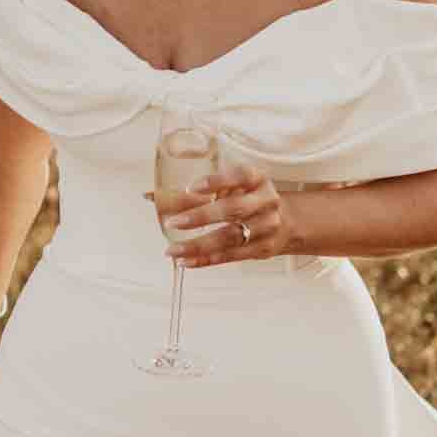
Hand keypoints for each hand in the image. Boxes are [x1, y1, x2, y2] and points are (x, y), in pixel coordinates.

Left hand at [159, 165, 289, 266]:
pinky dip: (207, 260)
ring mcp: (267, 226)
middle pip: (233, 209)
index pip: (239, 176)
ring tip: (172, 250)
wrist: (286, 222)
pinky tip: (186, 261)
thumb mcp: (230, 188)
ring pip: (231, 237)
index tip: (191, 188)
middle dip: (201, 216)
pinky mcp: (263, 249)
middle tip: (173, 222)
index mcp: (257, 178)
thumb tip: (150, 195)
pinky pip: (232, 256)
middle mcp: (265, 201)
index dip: (216, 182)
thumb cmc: (247, 199)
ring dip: (199, 245)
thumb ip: (193, 192)